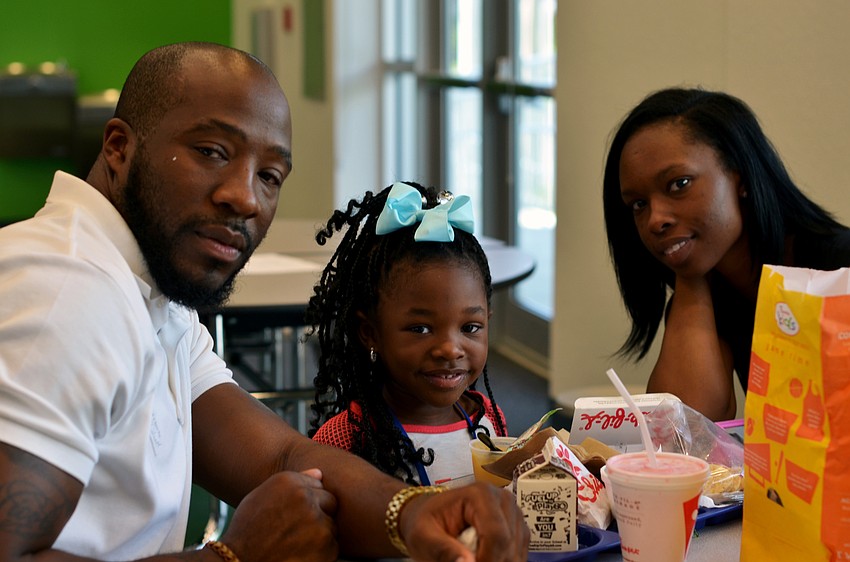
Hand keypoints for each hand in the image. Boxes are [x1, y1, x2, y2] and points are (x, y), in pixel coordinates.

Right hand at [220, 469, 338, 561]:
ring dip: (320, 535)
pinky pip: (333, 547)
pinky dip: (321, 553)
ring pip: (332, 526)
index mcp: (289, 482)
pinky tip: (300, 555)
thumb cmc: (247, 531)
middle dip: (320, 515)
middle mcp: (305, 498)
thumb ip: (293, 482)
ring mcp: (318, 524)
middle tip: (297, 531)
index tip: (294, 514)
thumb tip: (319, 473)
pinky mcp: (326, 548)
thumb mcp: (261, 497)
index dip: (308, 501)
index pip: (318, 485)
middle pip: (330, 502)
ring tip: (294, 544)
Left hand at [400, 483, 528, 561]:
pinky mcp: (518, 528)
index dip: (487, 560)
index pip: (496, 534)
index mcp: (481, 494)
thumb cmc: (426, 522)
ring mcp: (514, 513)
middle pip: (509, 546)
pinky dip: (502, 561)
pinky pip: (518, 555)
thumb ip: (442, 550)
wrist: (432, 516)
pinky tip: (484, 558)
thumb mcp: (424, 536)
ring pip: (516, 553)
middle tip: (467, 561)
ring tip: (473, 557)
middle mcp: (503, 500)